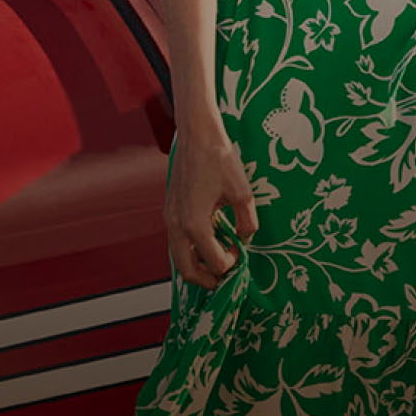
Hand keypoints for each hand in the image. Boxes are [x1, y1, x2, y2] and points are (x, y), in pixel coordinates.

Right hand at [165, 123, 258, 287]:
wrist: (197, 135)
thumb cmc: (219, 159)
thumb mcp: (242, 193)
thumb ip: (246, 223)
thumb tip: (244, 239)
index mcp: (194, 224)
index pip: (214, 263)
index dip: (231, 264)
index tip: (241, 250)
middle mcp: (177, 225)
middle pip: (187, 271)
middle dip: (208, 279)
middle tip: (226, 274)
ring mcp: (170, 218)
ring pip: (178, 258)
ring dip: (198, 265)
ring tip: (218, 257)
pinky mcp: (169, 211)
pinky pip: (176, 242)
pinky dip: (191, 250)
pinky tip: (209, 238)